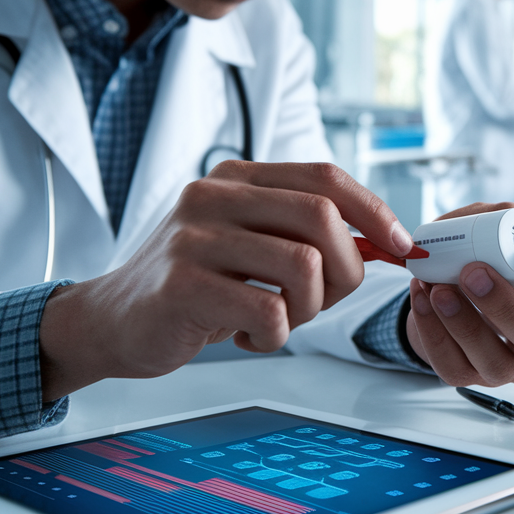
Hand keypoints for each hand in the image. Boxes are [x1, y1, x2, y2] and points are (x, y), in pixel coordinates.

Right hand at [38, 162, 412, 398]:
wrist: (112, 320)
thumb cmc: (193, 285)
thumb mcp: (250, 243)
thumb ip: (306, 234)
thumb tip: (386, 241)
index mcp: (237, 177)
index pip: (325, 177)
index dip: (375, 211)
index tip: (401, 245)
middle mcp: (214, 195)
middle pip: (321, 218)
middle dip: (347, 269)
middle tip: (325, 301)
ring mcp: (194, 238)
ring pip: (303, 268)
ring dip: (309, 310)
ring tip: (279, 320)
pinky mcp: (182, 285)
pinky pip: (268, 313)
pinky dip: (274, 337)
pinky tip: (248, 336)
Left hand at [405, 203, 513, 386]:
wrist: (441, 303)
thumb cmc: (478, 270)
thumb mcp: (490, 241)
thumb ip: (498, 221)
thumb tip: (507, 214)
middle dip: (506, 305)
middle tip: (474, 271)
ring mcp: (504, 369)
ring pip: (494, 360)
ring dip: (464, 321)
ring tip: (438, 287)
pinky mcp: (465, 377)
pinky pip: (451, 364)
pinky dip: (433, 329)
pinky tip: (423, 298)